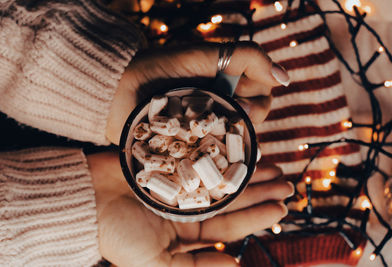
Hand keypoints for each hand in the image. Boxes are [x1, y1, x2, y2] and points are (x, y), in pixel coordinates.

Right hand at [87, 152, 293, 266]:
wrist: (86, 199)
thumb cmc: (117, 233)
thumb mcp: (153, 262)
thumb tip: (234, 266)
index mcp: (186, 232)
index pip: (230, 225)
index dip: (257, 216)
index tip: (281, 207)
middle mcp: (188, 207)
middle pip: (232, 198)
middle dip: (260, 192)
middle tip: (287, 182)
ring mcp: (181, 181)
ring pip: (221, 175)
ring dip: (247, 171)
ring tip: (273, 165)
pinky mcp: (171, 160)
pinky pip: (202, 154)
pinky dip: (221, 150)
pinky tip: (241, 146)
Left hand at [106, 41, 289, 144]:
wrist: (118, 91)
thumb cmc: (159, 69)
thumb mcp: (204, 55)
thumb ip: (247, 58)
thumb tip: (286, 78)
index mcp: (227, 85)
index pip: (262, 99)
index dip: (255, 102)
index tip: (235, 98)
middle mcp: (220, 108)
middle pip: (252, 123)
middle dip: (242, 120)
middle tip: (220, 115)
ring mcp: (205, 129)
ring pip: (235, 142)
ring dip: (228, 140)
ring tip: (205, 132)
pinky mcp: (189, 148)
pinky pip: (212, 159)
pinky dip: (213, 158)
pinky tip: (202, 154)